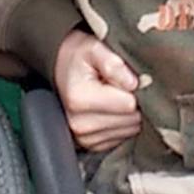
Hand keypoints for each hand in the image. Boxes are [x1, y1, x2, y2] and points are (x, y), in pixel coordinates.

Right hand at [53, 28, 143, 154]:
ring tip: (113, 96)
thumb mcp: (92, 48)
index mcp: (79, 99)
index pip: (129, 104)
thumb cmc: (78, 58)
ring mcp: (84, 138)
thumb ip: (112, 62)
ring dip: (128, 114)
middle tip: (118, 86)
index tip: (124, 78)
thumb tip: (134, 84)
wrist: (60, 70)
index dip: (134, 88)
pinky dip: (122, 124)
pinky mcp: (91, 145)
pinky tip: (111, 109)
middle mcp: (79, 124)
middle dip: (132, 102)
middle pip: (131, 120)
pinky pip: (123, 138)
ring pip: (130, 130)